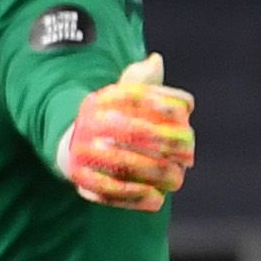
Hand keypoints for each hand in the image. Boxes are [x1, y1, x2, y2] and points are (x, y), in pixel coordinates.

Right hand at [56, 54, 195, 209]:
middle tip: (189, 155)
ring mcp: (82, 152)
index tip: (186, 117)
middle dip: (168, 145)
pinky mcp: (80, 179)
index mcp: (101, 99)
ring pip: (125, 165)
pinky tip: (156, 199)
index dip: (165, 105)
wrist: (71, 142)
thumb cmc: (112, 115)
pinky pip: (111, 191)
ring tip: (176, 180)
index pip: (137, 96)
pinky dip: (136, 197)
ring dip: (156, 174)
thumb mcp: (123, 94)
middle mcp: (89, 123)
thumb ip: (142, 80)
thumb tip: (156, 61)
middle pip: (135, 132)